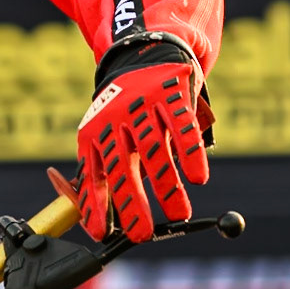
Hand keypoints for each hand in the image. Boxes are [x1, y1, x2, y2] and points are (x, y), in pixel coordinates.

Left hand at [74, 40, 210, 242]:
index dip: (94, 205)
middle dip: (131, 205)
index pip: (91, 174)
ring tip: (180, 215)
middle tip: (142, 235)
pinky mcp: (169, 92)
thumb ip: (103, 172)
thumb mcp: (106, 135)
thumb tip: (96, 223)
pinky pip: (181, 127)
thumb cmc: (125, 110)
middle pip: (121, 167)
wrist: (144, 53)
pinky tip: (198, 177)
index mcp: (93, 132)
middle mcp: (114, 118)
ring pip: (155, 151)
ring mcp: (142, 103)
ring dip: (168, 188)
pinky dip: (190, 154)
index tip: (102, 233)